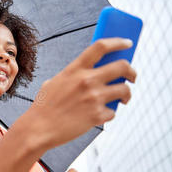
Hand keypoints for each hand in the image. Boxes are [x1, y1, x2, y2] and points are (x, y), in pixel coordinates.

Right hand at [22, 38, 136, 151]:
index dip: (118, 42)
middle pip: (122, 66)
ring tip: (123, 99)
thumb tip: (92, 73)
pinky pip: (113, 112)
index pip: (101, 46)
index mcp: (75, 69)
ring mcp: (94, 98)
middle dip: (132, 71)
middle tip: (132, 77)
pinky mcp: (97, 116)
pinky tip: (99, 116)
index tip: (128, 43)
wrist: (38, 129)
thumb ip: (73, 76)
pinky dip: (108, 114)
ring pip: (124, 90)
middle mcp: (87, 80)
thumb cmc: (44, 106)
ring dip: (126, 94)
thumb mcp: (54, 82)